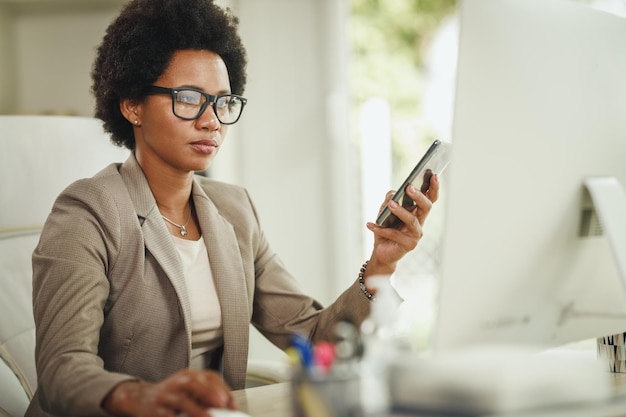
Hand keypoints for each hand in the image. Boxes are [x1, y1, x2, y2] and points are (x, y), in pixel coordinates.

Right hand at [102, 369, 235, 416]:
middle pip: (193, 383)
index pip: (208, 376)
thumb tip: (225, 405)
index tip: (231, 403)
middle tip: (221, 402)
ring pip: (181, 401)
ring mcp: (165, 396)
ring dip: (196, 409)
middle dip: (208, 392)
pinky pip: (167, 415)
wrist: (139, 398)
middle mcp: (177, 382)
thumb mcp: (187, 388)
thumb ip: (205, 393)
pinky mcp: (155, 410)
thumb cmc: (170, 394)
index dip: (222, 388)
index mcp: (188, 375)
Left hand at [365, 174, 438, 274]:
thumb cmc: (385, 230)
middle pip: (426, 207)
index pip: (430, 198)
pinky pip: (395, 234)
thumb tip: (393, 194)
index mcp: (417, 212)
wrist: (381, 251)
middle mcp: (420, 222)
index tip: (433, 175)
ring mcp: (416, 235)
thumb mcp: (384, 212)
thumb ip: (389, 200)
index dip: (434, 187)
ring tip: (390, 204)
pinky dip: (381, 229)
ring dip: (401, 211)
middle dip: (418, 196)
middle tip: (408, 187)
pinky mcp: (409, 245)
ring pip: (412, 220)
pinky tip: (370, 224)